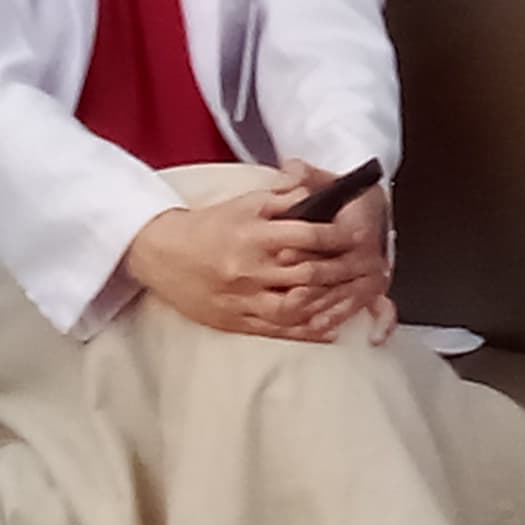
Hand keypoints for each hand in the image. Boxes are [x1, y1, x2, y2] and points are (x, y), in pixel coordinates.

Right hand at [124, 162, 393, 342]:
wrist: (161, 253)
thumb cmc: (208, 226)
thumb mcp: (244, 203)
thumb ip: (282, 198)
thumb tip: (315, 193)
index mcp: (254, 236)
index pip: (307, 236)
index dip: (337, 236)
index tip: (357, 236)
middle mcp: (250, 269)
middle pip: (306, 274)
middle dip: (339, 271)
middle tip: (363, 268)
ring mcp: (243, 299)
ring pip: (296, 307)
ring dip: (327, 304)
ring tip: (348, 298)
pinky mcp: (236, 321)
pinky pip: (277, 331)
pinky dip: (307, 331)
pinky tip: (329, 329)